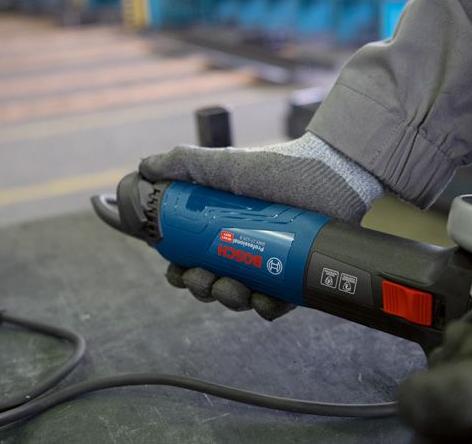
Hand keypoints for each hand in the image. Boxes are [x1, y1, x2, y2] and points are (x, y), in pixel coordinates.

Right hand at [140, 132, 382, 318]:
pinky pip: (276, 305)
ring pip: (239, 299)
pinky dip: (266, 308)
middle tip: (202, 278)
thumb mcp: (224, 165)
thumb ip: (183, 163)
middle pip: (210, 284)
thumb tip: (144, 166)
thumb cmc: (276, 168)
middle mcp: (241, 251)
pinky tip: (262, 300)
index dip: (178, 271)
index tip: (176, 269)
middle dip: (200, 288)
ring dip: (228, 300)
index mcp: (220, 230)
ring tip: (232, 287)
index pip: (189, 260)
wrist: (328, 174)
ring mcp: (268, 267)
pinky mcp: (294, 279)